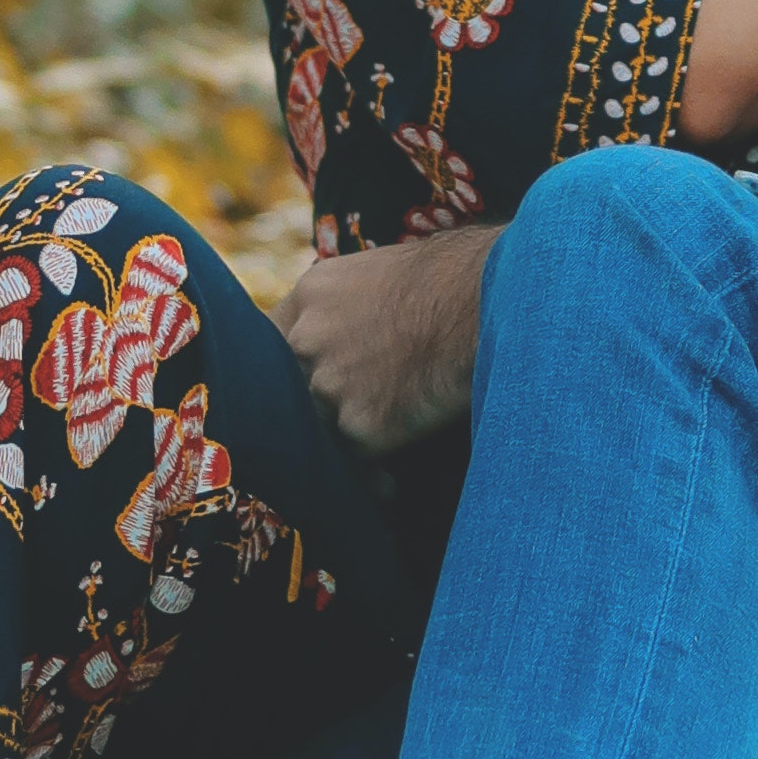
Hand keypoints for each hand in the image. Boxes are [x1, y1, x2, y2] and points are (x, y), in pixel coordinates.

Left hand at [271, 222, 497, 454]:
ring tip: (369, 466)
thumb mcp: (381, 273)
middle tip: (338, 431)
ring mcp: (329, 384)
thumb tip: (351, 331)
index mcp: (312, 295)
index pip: (271, 340)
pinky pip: (357, 458)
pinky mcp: (360, 425)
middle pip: (291, 388)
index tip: (297, 388)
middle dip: (316, 409)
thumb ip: (346, 306)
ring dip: (344, 443)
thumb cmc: (455, 280)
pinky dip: (373, 474)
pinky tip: (389, 485)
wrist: (486, 302)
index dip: (286, 368)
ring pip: (321, 426)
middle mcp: (308, 339)